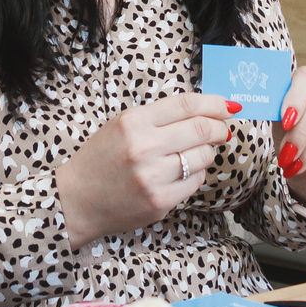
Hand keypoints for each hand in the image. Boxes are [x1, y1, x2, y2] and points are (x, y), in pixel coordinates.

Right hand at [56, 93, 232, 249]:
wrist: (77, 200)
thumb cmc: (100, 158)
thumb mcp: (121, 125)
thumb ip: (159, 117)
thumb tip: (205, 111)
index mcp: (133, 122)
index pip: (186, 105)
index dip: (214, 103)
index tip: (228, 105)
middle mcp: (144, 148)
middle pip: (201, 129)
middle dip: (219, 127)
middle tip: (223, 128)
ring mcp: (153, 178)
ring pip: (203, 157)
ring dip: (207, 152)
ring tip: (195, 151)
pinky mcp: (160, 202)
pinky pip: (195, 182)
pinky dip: (196, 174)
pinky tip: (182, 172)